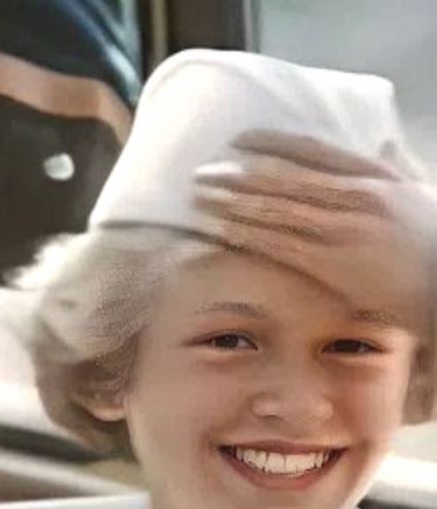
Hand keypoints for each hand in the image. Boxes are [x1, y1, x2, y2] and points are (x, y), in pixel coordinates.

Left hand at [193, 129, 436, 314]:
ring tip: (198, 195)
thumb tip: (384, 146)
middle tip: (201, 171)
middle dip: (238, 175)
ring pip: (275, 209)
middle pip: (283, 178)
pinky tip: (218, 228)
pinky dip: (245, 234)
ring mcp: (343, 230)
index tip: (239, 138)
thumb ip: (396, 169)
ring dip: (231, 202)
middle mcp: (356, 196)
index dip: (271, 141)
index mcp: (375, 175)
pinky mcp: (332, 265)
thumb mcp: (420, 193)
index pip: (314, 149)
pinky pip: (278, 245)